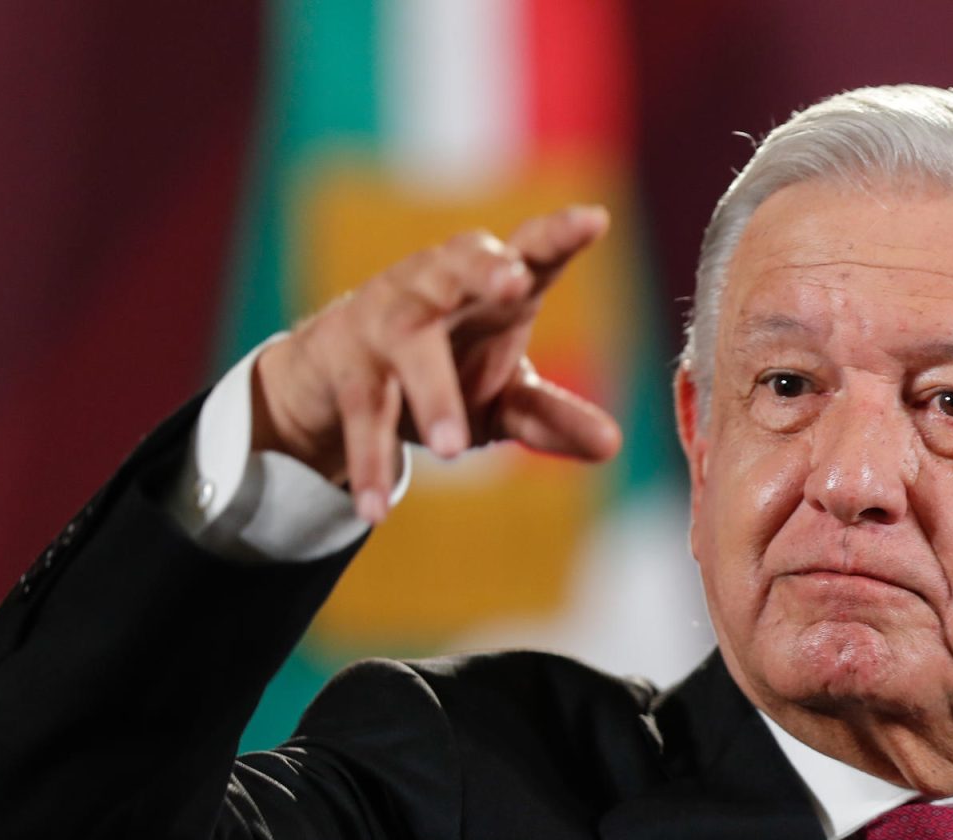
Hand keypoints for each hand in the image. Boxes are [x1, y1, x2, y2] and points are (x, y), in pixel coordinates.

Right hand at [250, 205, 622, 522]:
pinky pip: (362, 410)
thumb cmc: (447, 370)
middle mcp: (440, 284)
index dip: (559, 235)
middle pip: (461, 265)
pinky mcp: (347, 362)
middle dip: (486, 269)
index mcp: (494, 284)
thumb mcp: (506, 399)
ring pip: (410, 343)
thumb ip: (554, 418)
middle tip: (513, 282)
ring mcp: (388, 317)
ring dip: (431, 393)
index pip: (532, 251)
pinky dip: (370, 458)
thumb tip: (612, 445)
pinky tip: (377, 508)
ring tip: (451, 449)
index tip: (594, 219)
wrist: (340, 381)